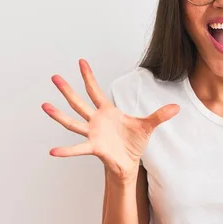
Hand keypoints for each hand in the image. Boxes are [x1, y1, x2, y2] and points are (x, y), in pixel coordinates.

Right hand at [41, 59, 179, 184]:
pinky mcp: (94, 148)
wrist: (130, 162)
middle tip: (54, 77)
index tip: (81, 62)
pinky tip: (53, 151)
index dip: (89, 76)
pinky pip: (78, 149)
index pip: (95, 90)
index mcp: (108, 111)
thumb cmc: (134, 142)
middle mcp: (96, 120)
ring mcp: (93, 134)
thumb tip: (177, 107)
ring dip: (58, 115)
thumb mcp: (148, 125)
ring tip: (44, 106)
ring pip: (73, 122)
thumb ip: (160, 115)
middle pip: (79, 102)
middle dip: (67, 90)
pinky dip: (66, 150)